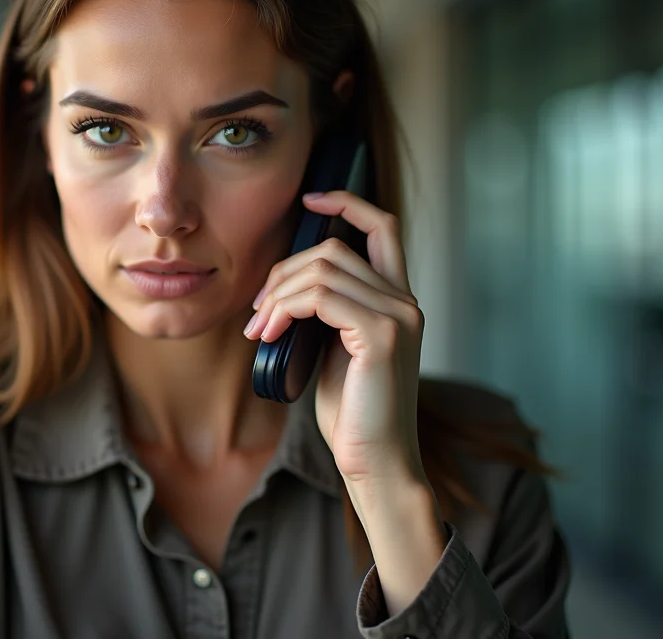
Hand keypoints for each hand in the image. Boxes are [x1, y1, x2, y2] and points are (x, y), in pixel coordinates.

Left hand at [243, 191, 425, 488]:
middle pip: (332, 249)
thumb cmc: (353, 413)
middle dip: (283, 272)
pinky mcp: (382, 335)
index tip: (309, 201)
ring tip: (258, 329)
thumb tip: (284, 285)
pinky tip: (269, 335)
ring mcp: (398, 315)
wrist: (377, 462)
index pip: (383, 226)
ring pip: (321, 270)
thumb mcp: (334, 349)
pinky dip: (284, 308)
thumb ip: (324, 312)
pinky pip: (320, 296)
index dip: (346, 204)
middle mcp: (405, 300)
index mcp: (397, 300)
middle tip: (256, 313)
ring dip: (277, 295)